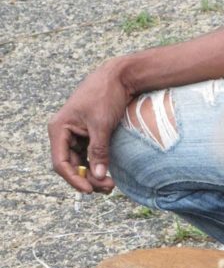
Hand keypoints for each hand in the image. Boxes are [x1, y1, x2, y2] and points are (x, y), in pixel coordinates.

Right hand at [48, 61, 130, 193]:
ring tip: (111, 185)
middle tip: (108, 188)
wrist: (119, 77)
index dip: (74, 179)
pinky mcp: (89, 136)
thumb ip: (99, 151)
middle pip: (71, 166)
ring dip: (94, 176)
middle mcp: (64, 134)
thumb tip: (98, 176)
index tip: (89, 190)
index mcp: (59, 129)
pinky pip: (90, 157)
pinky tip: (109, 174)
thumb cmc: (105, 95)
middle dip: (88, 179)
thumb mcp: (101, 125)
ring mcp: (76, 135)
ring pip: (81, 163)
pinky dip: (98, 166)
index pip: (60, 162)